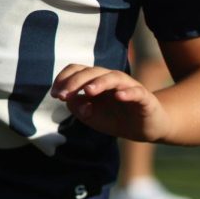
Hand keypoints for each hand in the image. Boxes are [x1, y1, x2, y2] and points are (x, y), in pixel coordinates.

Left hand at [52, 64, 170, 141]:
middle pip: (91, 72)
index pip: (76, 70)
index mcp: (94, 80)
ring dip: (99, 82)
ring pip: (112, 77)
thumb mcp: (90, 116)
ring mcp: (128, 86)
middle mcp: (110, 79)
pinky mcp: (144, 97)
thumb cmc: (113, 118)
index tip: (55, 95)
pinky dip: (128, 92)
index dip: (63, 79)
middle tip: (63, 96)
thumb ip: (77, 107)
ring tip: (88, 91)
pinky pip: (136, 91)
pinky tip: (119, 96)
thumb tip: (69, 100)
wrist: (143, 128)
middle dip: (74, 82)